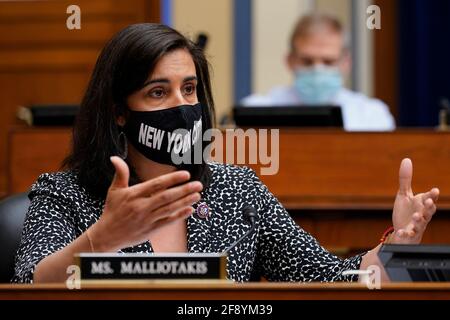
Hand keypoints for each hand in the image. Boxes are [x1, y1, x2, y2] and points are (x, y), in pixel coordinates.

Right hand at [88, 156, 202, 250]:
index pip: (156, 184)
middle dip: (184, 190)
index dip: (172, 179)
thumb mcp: (114, 190)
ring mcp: (147, 219)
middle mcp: (142, 206)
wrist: (107, 235)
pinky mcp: (151, 230)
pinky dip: (179, 216)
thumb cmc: (112, 210)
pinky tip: (190, 209)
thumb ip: (120, 173)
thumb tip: (115, 157)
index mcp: (134, 195)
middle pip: (167, 197)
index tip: (186, 174)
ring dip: (185, 202)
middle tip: (198, 184)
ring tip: (197, 194)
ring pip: (169, 209)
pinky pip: (167, 222)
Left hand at [391, 158, 438, 243]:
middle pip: (428, 211)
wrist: (402, 231)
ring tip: (416, 216)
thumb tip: (407, 159)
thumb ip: (405, 179)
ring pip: (420, 223)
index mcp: (421, 204)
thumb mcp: (404, 194)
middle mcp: (422, 215)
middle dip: (429, 207)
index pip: (429, 198)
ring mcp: (416, 226)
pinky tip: (400, 232)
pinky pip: (407, 235)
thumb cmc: (406, 211)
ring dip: (419, 219)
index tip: (435, 190)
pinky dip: (404, 234)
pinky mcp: (408, 234)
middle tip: (429, 202)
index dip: (432, 195)